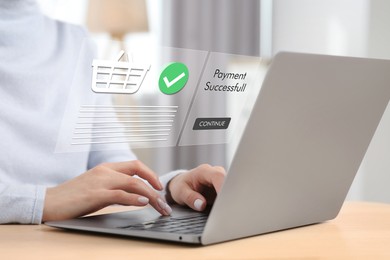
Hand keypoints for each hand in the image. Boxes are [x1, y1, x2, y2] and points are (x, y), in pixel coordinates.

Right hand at [43, 160, 171, 221]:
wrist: (49, 202)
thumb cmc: (73, 197)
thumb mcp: (97, 188)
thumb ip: (115, 189)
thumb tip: (136, 197)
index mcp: (106, 168)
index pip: (135, 165)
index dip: (150, 174)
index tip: (159, 186)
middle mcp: (105, 171)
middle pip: (138, 172)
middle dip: (155, 185)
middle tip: (164, 201)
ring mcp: (100, 182)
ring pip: (134, 184)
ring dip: (150, 196)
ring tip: (160, 207)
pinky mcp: (95, 195)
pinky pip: (120, 194)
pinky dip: (135, 199)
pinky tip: (144, 204)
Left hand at [167, 164, 225, 210]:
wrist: (181, 183)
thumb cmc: (181, 185)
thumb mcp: (180, 192)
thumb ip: (190, 198)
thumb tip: (201, 205)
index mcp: (204, 171)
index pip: (218, 176)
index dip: (223, 187)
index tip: (224, 200)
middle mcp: (215, 173)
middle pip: (228, 181)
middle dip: (229, 195)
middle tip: (226, 210)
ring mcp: (220, 180)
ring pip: (231, 188)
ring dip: (229, 199)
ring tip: (225, 211)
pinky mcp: (223, 188)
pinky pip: (229, 194)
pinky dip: (228, 202)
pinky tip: (225, 211)